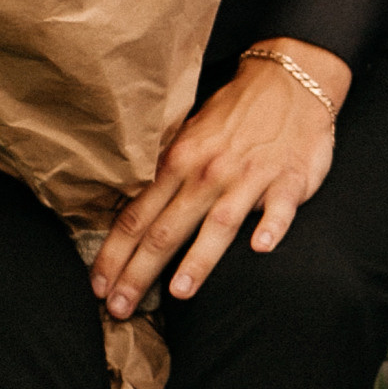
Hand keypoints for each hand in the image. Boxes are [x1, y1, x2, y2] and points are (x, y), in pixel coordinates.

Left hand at [92, 39, 349, 317]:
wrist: (289, 79)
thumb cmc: (236, 112)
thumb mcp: (190, 133)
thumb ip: (166, 171)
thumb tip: (132, 207)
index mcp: (179, 162)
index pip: (136, 216)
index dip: (114, 254)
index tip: (97, 287)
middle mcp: (208, 173)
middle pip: (165, 230)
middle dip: (138, 273)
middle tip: (119, 309)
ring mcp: (249, 178)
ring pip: (217, 224)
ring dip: (197, 259)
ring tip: (178, 292)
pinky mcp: (288, 180)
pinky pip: (279, 207)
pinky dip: (271, 226)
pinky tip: (260, 248)